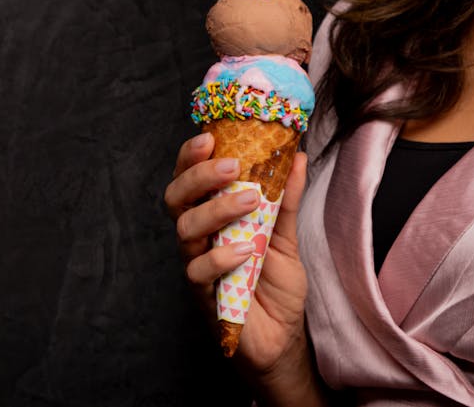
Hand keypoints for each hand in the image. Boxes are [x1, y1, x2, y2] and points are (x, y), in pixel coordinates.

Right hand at [164, 130, 308, 372]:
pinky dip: (221, 256)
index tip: (209, 137)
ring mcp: (197, 263)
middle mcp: (198, 235)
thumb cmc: (274, 282)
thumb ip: (285, 197)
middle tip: (233, 166)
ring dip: (217, 209)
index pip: (189, 178)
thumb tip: (296, 156)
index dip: (191, 156)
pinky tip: (247, 251)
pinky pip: (197, 271)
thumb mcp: (284, 233)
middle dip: (199, 176)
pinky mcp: (203, 294)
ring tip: (251, 201)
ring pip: (185, 228)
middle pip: (176, 197)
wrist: (282, 335)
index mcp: (211, 215)